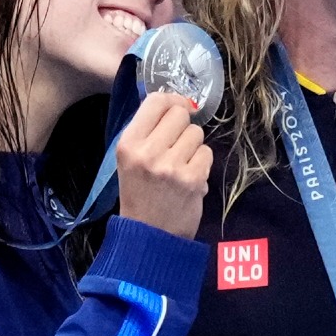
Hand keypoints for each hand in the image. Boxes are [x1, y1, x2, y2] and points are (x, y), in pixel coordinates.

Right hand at [114, 92, 211, 240]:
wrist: (149, 235)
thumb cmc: (140, 193)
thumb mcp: (130, 159)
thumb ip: (148, 130)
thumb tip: (175, 101)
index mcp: (128, 143)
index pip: (155, 101)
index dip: (172, 100)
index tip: (178, 108)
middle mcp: (148, 152)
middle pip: (180, 114)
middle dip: (184, 125)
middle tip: (177, 144)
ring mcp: (171, 166)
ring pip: (196, 133)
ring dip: (193, 147)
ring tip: (181, 165)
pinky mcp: (192, 179)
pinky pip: (207, 153)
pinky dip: (202, 164)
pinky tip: (190, 178)